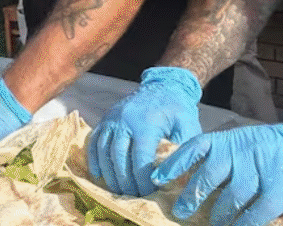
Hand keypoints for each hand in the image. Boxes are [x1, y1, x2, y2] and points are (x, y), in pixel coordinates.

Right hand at [87, 66, 203, 196]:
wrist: (164, 86)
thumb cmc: (178, 110)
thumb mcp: (188, 128)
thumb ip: (181, 151)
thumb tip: (172, 176)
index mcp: (146, 123)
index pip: (140, 158)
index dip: (142, 179)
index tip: (147, 193)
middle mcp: (125, 119)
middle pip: (119, 156)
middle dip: (125, 180)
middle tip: (132, 196)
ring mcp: (112, 118)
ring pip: (104, 150)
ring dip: (109, 173)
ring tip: (118, 190)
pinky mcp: (105, 119)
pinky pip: (94, 141)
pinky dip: (94, 159)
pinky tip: (99, 174)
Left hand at [154, 113, 282, 225]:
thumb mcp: (258, 142)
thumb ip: (233, 155)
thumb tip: (203, 177)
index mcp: (238, 138)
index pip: (198, 147)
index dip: (176, 162)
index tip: (157, 177)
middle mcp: (247, 150)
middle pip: (210, 175)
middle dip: (192, 196)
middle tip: (181, 212)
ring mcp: (265, 169)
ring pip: (231, 197)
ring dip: (218, 215)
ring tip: (212, 225)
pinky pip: (255, 213)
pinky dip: (244, 224)